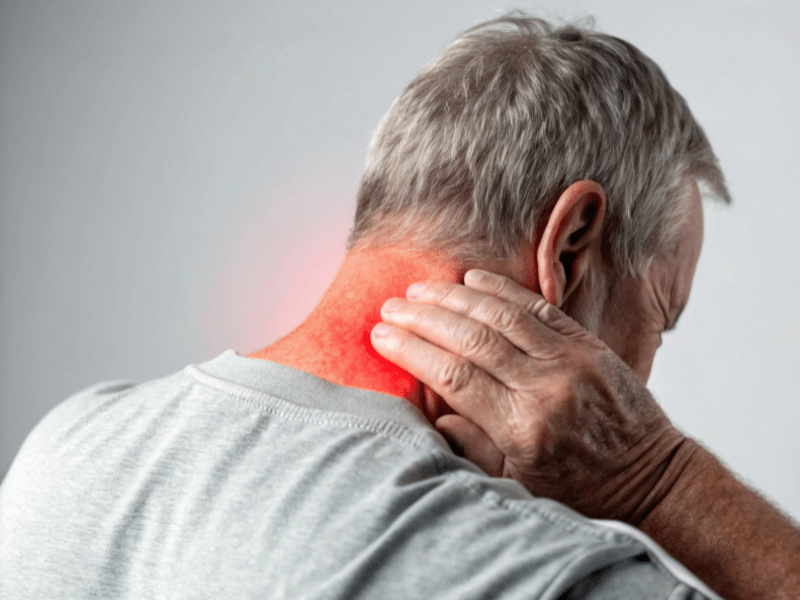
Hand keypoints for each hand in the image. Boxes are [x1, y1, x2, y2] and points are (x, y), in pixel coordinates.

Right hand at [371, 269, 692, 522]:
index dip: (413, 351)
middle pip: (471, 339)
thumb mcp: (518, 484)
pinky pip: (538, 307)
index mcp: (521, 428)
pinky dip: (502, 291)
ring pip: (501, 316)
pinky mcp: (587, 344)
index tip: (383, 336)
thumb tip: (434, 410)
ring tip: (421, 289)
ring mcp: (570, 361)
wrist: (650, 474)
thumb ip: (472, 446)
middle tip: (392, 307)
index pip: (454, 376)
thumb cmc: (579, 485)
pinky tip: (472, 279)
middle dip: (424, 318)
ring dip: (455, 297)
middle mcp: (544, 388)